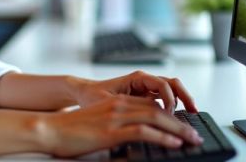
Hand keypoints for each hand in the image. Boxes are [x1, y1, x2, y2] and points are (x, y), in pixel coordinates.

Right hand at [38, 95, 201, 157]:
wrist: (50, 130)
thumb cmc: (72, 132)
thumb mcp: (100, 125)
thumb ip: (119, 128)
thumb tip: (137, 141)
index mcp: (117, 103)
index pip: (152, 105)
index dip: (171, 116)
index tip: (184, 128)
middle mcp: (119, 105)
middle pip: (160, 110)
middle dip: (181, 123)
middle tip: (195, 136)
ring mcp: (116, 117)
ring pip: (156, 118)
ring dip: (178, 130)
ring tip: (191, 140)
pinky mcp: (111, 130)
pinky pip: (143, 131)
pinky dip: (162, 136)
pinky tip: (173, 143)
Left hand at [73, 70, 197, 113]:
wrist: (84, 93)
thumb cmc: (93, 96)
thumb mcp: (108, 103)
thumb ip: (128, 108)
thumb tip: (146, 115)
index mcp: (137, 78)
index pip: (162, 84)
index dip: (170, 99)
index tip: (170, 114)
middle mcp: (144, 81)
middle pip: (173, 84)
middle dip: (185, 96)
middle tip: (194, 112)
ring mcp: (147, 88)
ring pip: (172, 90)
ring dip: (183, 101)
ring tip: (191, 115)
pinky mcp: (146, 96)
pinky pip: (165, 99)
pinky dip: (174, 106)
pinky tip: (177, 119)